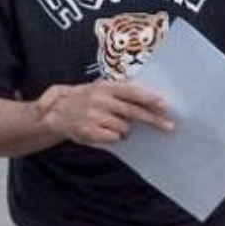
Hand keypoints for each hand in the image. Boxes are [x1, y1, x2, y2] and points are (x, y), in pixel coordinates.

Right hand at [35, 82, 173, 145]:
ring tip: (111, 124)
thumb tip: (151, 100)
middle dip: (153, 120)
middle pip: (133, 111)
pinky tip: (104, 131)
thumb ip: (122, 93)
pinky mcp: (89, 131)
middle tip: (169, 126)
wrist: (55, 113)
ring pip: (124, 128)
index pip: (131, 91)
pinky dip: (113, 137)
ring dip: (124, 130)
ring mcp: (94, 116)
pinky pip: (113, 138)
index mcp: (105, 87)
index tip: (165, 104)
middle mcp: (100, 99)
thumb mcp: (100, 89)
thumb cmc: (85, 100)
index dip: (149, 98)